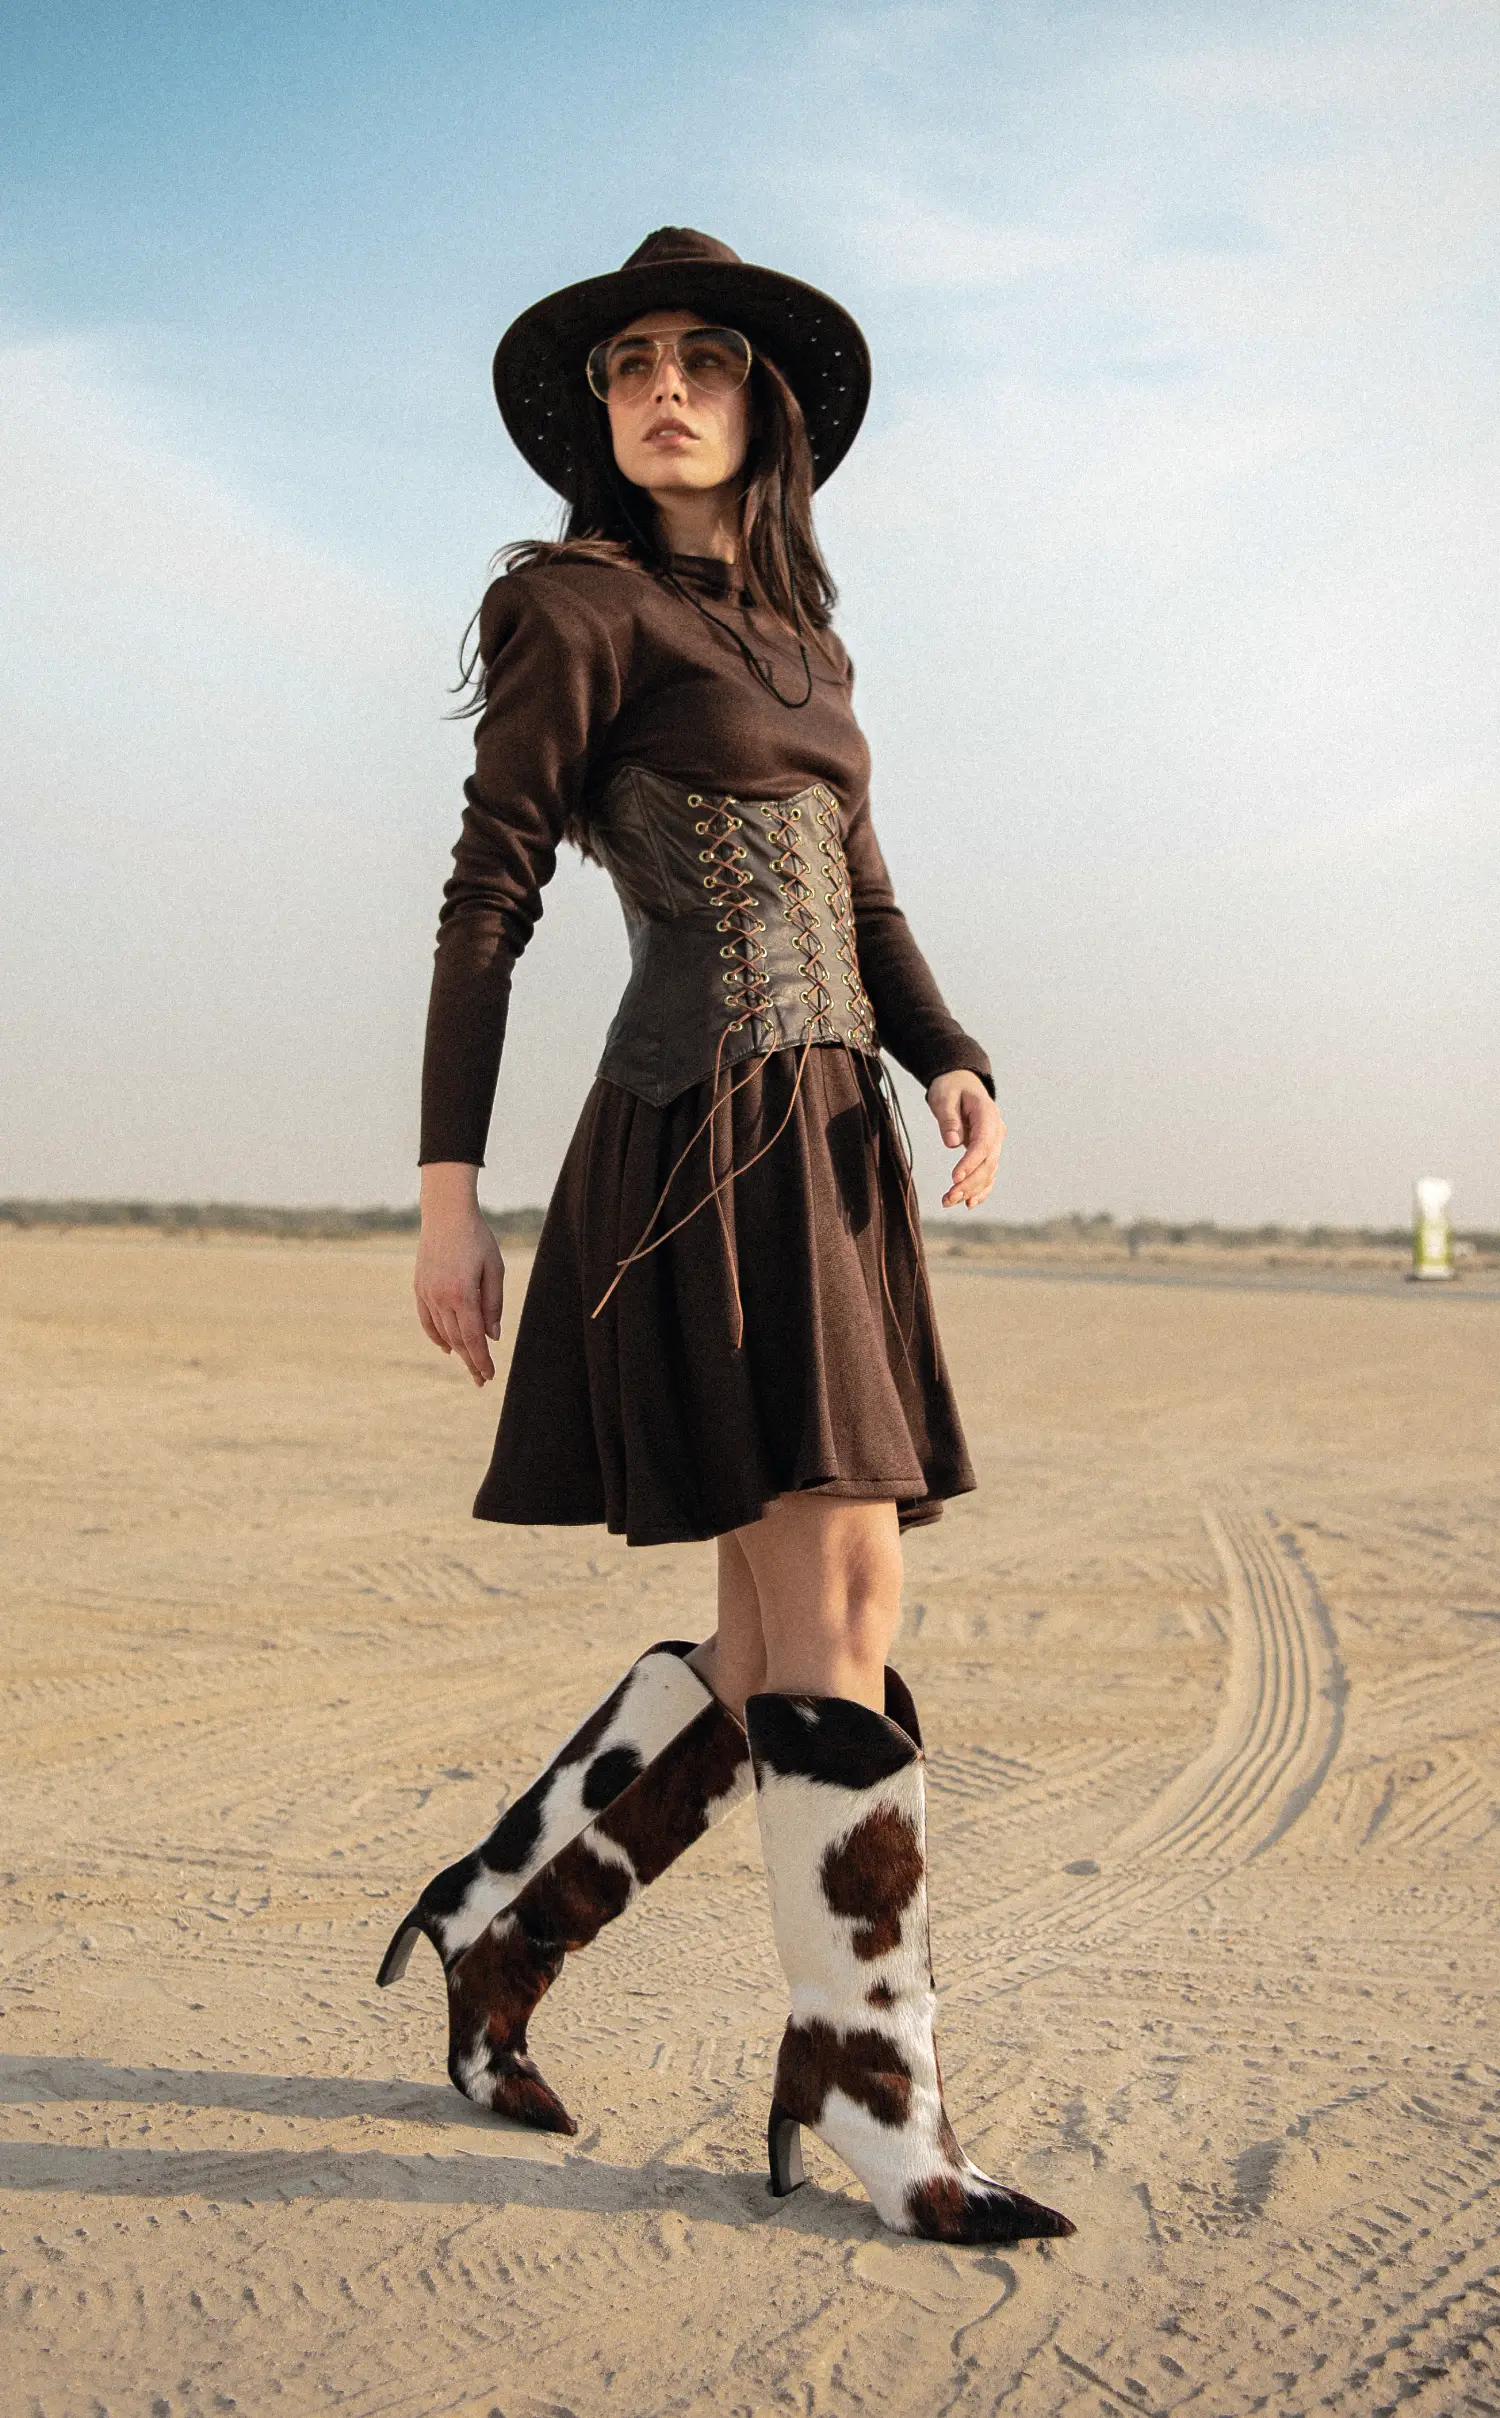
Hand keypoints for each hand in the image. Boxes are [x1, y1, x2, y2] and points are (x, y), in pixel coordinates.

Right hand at [414, 1162, 504, 1385]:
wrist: (445, 1215)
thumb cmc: (477, 1239)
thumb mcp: (494, 1269)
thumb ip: (493, 1303)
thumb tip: (493, 1336)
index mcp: (462, 1294)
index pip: (473, 1338)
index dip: (481, 1360)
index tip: (490, 1376)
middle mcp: (441, 1298)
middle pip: (457, 1340)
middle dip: (471, 1361)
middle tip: (482, 1380)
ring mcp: (427, 1294)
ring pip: (442, 1332)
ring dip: (457, 1351)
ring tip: (470, 1365)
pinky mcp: (419, 1288)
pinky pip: (427, 1320)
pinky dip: (437, 1336)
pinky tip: (447, 1348)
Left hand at [926, 1071, 1005, 1209]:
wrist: (961, 1084)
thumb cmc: (951, 1088)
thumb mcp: (944, 1097)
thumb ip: (948, 1118)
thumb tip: (952, 1143)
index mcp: (988, 1114)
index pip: (983, 1143)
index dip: (971, 1162)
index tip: (954, 1178)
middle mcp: (996, 1130)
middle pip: (989, 1162)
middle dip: (970, 1182)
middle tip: (948, 1197)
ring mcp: (995, 1143)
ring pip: (989, 1171)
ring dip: (972, 1189)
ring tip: (948, 1201)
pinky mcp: (988, 1152)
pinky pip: (988, 1173)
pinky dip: (981, 1189)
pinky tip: (969, 1203)